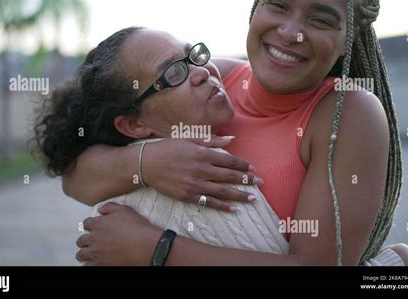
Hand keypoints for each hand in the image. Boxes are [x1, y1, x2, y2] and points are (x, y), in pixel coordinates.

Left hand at [76, 203, 160, 265]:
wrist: (145, 245)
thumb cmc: (137, 228)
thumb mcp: (124, 210)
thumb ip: (110, 207)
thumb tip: (101, 209)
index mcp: (98, 224)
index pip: (86, 223)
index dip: (89, 225)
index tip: (91, 227)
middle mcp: (94, 238)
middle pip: (82, 240)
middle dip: (85, 240)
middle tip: (89, 242)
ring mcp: (96, 252)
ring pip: (81, 254)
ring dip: (84, 253)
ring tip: (88, 254)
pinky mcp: (100, 264)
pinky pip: (87, 266)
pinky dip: (89, 264)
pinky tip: (93, 263)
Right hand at [142, 136, 263, 211]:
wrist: (146, 164)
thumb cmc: (168, 148)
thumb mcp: (188, 138)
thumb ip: (211, 140)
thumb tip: (232, 139)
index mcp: (202, 153)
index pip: (229, 160)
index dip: (243, 165)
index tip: (253, 169)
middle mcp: (201, 169)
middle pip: (229, 176)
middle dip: (247, 180)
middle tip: (261, 183)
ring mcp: (195, 184)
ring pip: (222, 191)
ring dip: (240, 195)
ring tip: (253, 198)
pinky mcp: (188, 196)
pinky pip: (208, 202)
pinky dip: (222, 206)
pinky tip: (234, 209)